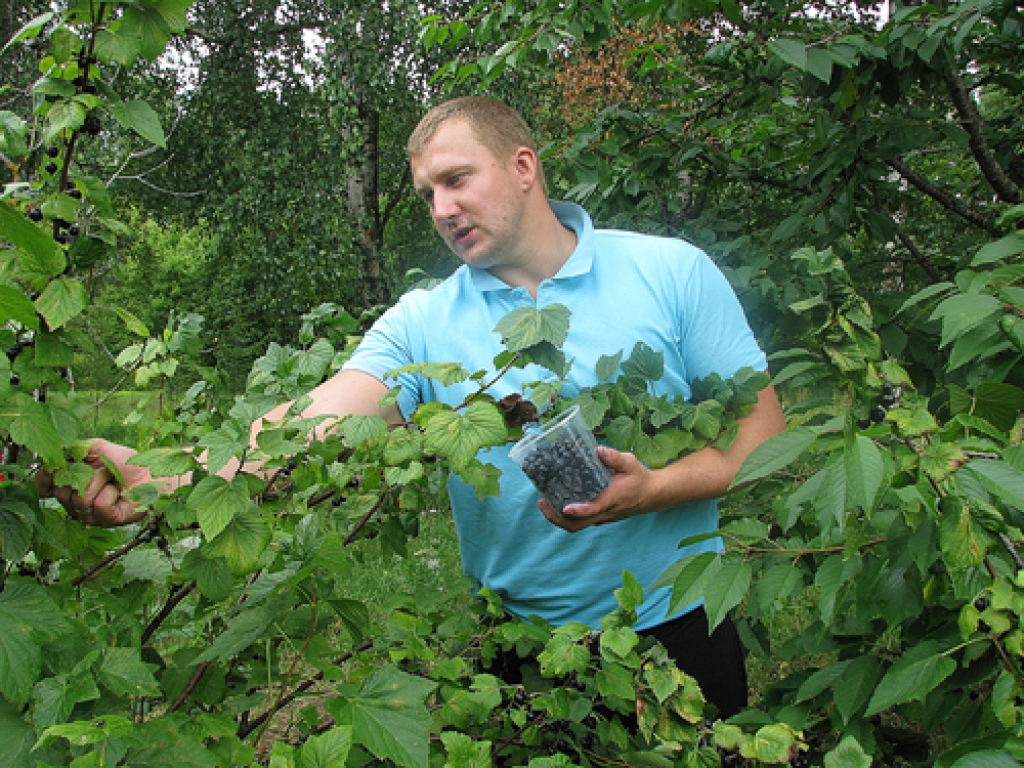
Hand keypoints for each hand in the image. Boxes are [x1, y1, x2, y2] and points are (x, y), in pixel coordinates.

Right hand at [35, 439, 149, 527]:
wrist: (153, 474)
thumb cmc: (129, 463)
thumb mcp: (102, 449)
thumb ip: (79, 447)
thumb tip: (59, 448)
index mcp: (73, 483)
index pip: (46, 485)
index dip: (44, 479)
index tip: (50, 470)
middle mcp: (78, 500)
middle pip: (61, 493)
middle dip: (82, 476)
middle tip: (102, 471)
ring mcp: (90, 514)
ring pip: (80, 499)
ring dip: (100, 483)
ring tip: (114, 482)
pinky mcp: (106, 520)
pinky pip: (97, 505)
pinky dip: (110, 494)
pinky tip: (119, 493)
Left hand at [538, 446, 658, 532]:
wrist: (652, 494)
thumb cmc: (640, 478)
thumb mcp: (631, 463)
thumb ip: (615, 458)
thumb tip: (599, 450)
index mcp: (612, 499)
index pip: (593, 510)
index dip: (579, 511)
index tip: (565, 508)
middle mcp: (605, 512)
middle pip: (578, 525)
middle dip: (557, 518)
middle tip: (542, 503)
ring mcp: (602, 517)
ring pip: (578, 526)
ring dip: (559, 518)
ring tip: (544, 503)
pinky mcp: (600, 516)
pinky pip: (582, 522)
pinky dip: (567, 516)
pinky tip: (558, 501)